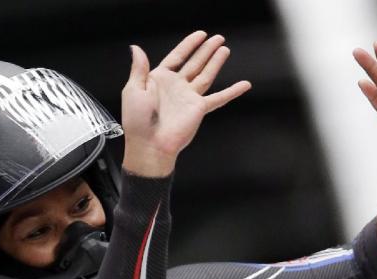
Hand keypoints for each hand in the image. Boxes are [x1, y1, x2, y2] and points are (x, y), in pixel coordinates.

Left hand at [121, 31, 251, 176]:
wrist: (149, 145)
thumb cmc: (136, 121)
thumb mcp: (132, 90)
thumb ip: (138, 69)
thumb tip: (136, 49)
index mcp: (159, 80)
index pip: (177, 57)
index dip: (188, 45)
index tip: (200, 35)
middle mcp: (176, 87)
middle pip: (194, 63)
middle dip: (206, 50)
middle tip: (217, 38)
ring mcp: (188, 98)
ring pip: (206, 75)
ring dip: (216, 62)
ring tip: (224, 49)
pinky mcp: (198, 109)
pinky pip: (219, 98)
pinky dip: (232, 91)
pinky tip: (244, 85)